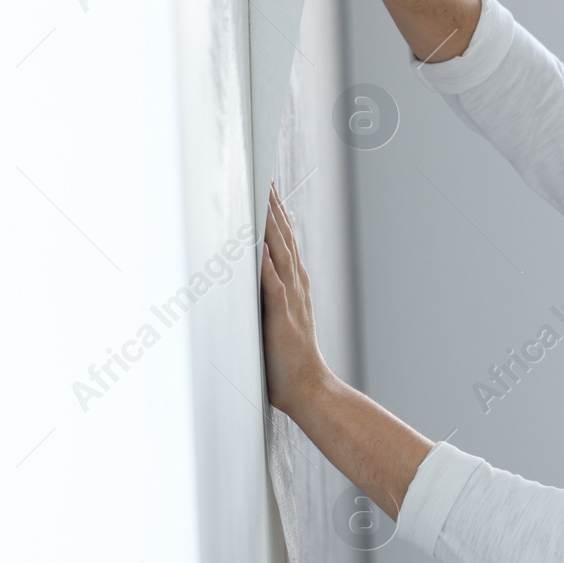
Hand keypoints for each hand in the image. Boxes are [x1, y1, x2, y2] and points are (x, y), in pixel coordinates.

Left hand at [260, 181, 330, 416]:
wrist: (309, 387)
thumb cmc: (289, 358)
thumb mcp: (278, 316)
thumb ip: (269, 293)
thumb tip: (254, 270)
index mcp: (294, 284)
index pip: (283, 239)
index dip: (275, 211)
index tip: (267, 183)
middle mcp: (296, 285)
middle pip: (283, 237)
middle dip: (273, 206)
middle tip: (264, 175)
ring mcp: (291, 300)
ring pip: (281, 254)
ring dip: (271, 226)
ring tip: (264, 197)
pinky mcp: (283, 318)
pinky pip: (275, 287)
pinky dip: (269, 266)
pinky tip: (262, 248)